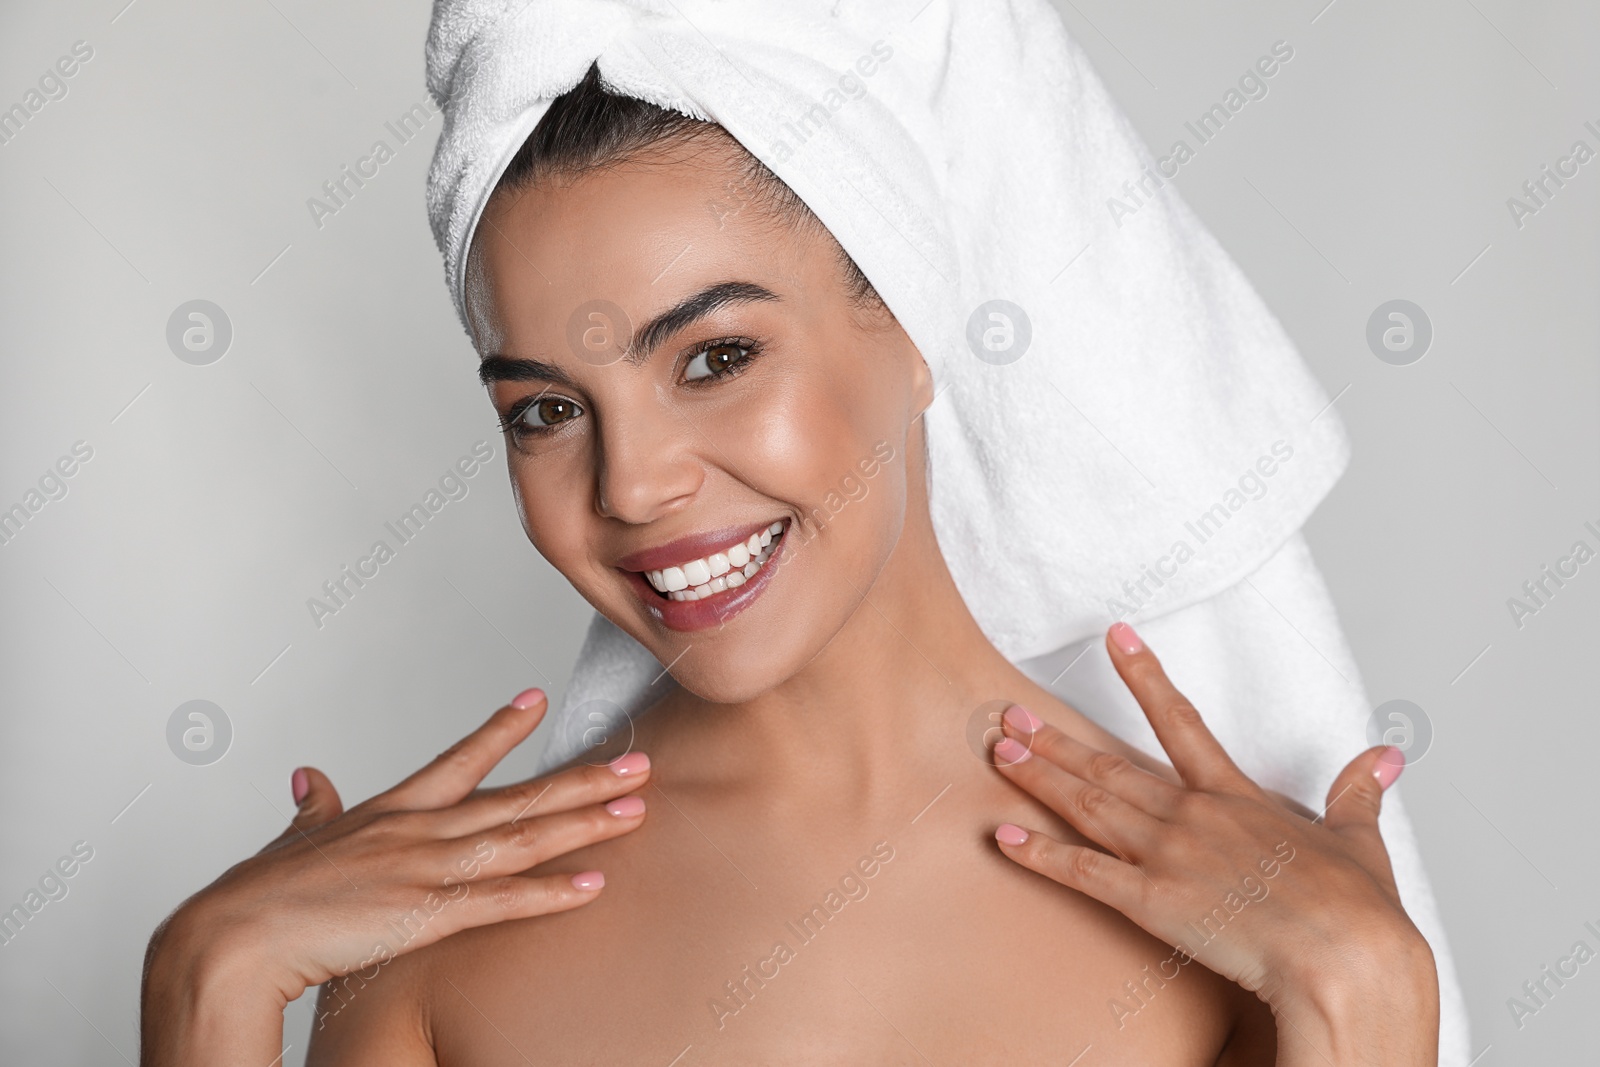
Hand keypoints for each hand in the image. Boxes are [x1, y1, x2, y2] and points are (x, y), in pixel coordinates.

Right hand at [141, 689, 650, 1064]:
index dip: (500, 730)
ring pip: (520, 839)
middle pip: (515, 796)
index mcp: (388, 811)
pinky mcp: (423, 913)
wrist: (230, 939)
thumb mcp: (293, 841)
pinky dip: (549, 892)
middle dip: (582, 779)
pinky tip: (592, 884)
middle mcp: (417, 831)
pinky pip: (501, 901)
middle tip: (636, 761)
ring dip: (583, 824)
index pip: (457, 760)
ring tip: (634, 809)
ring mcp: (424, 868)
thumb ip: (313, 811)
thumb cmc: (257, 898)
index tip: (535, 700)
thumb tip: (310, 778)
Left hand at [987, 623, 1438, 1064]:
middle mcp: (1193, 816)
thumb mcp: (1361, 839)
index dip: (1144, 676)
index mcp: (1237, 797)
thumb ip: (1359, 791)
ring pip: (1089, 806)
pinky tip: (1004, 839)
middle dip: (1056, 739)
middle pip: (1110, 767)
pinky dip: (1039, 856)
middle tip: (1010, 714)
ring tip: (1000, 753)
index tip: (1115, 637)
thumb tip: (1385, 755)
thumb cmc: (1357, 909)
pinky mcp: (1151, 901)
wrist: (1346, 956)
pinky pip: (1083, 873)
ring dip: (1041, 779)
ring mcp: (1168, 856)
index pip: (1180, 720)